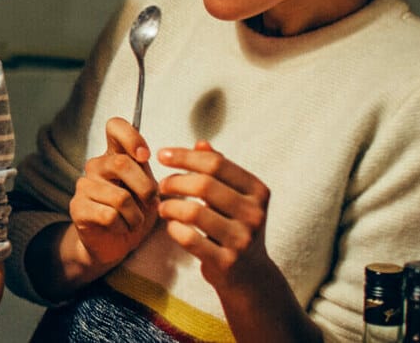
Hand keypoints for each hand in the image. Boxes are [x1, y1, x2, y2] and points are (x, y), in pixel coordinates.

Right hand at [69, 117, 160, 268]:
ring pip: (120, 197)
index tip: (144, 156)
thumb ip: (165, 170)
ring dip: (136, 216)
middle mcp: (96, 166)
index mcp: (115, 155)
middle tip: (150, 203)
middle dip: (145, 188)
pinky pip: (109, 215)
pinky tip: (119, 228)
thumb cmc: (134, 214)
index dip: (131, 137)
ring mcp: (84, 186)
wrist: (113, 245)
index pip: (115, 126)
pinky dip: (123, 226)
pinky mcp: (78, 208)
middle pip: (121, 163)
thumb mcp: (152, 190)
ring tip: (133, 221)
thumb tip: (200, 147)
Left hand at [156, 141, 272, 290]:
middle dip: (174, 181)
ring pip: (193, 212)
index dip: (185, 156)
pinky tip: (171, 226)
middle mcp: (254, 213)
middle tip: (161, 185)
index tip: (161, 155)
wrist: (249, 275)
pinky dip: (174, 229)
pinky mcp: (226, 261)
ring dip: (170, 206)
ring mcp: (242, 239)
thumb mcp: (236, 197)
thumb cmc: (236, 227)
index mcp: (258, 191)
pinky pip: (189, 239)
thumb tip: (201, 144)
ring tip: (162, 207)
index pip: (216, 163)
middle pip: (204, 185)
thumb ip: (220, 170)